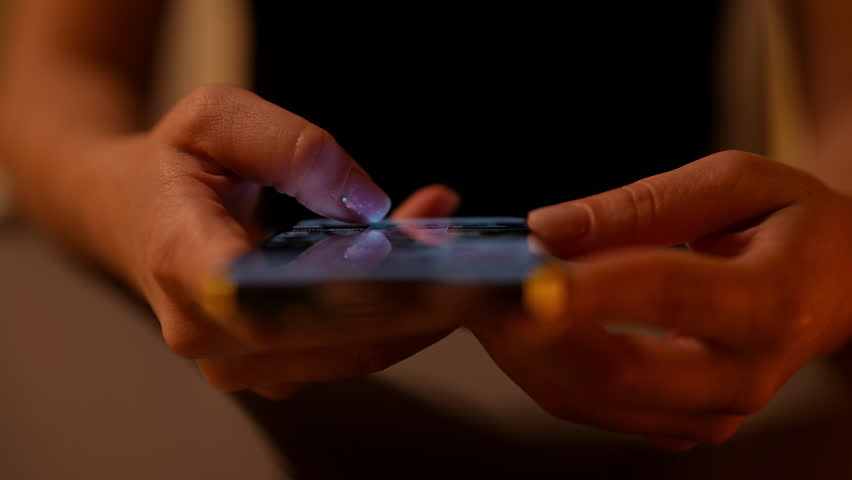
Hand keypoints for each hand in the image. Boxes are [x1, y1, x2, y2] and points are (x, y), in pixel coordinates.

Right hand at [93, 84, 459, 397]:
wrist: (132, 214)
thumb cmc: (173, 162)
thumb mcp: (215, 117)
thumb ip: (290, 146)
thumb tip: (368, 205)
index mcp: (180, 259)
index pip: (259, 299)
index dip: (335, 287)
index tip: (395, 249)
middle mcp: (203, 329)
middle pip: (323, 334)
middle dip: (405, 292)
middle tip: (461, 246)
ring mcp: (235, 361)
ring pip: (346, 353)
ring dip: (412, 309)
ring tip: (451, 251)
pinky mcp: (267, 371)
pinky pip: (345, 357)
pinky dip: (394, 321)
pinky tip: (423, 277)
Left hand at [470, 151, 851, 448]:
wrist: (836, 284)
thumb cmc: (788, 221)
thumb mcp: (734, 183)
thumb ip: (643, 206)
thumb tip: (549, 228)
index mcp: (772, 303)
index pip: (669, 295)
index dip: (592, 287)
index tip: (528, 275)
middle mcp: (745, 377)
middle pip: (619, 372)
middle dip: (533, 332)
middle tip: (473, 286)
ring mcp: (716, 413)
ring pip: (594, 399)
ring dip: (524, 351)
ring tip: (482, 297)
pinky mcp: (686, 425)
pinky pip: (597, 407)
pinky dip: (547, 366)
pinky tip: (521, 325)